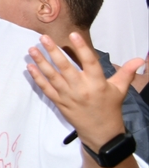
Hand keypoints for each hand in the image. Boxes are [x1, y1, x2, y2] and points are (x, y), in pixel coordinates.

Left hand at [27, 32, 142, 151]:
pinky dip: (37, 78)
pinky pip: (46, 89)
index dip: (81, 48)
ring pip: (53, 77)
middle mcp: (82, 89)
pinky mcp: (60, 103)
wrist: (101, 133)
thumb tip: (140, 59)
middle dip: (53, 52)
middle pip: (66, 68)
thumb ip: (126, 73)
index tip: (72, 34)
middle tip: (43, 37)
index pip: (89, 62)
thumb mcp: (120, 90)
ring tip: (32, 49)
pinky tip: (29, 66)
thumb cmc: (110, 108)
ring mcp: (69, 96)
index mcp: (98, 83)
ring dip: (41, 62)